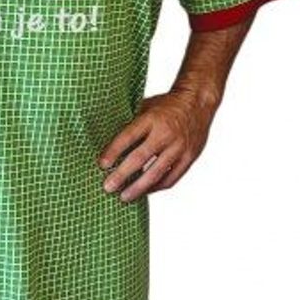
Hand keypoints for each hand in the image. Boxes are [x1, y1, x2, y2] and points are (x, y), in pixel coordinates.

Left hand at [98, 87, 216, 202]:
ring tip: (124, 197)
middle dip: (122, 175)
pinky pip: (171, 178)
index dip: (113, 152)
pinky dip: (156, 187)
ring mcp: (179, 147)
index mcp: (152, 119)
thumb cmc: (167, 106)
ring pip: (156, 173)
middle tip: (108, 187)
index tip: (101, 165)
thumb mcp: (147, 107)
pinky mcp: (189, 157)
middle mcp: (166, 134)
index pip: (128, 137)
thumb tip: (109, 143)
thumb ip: (132, 124)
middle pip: (140, 158)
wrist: (198, 102)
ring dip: (138, 188)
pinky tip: (145, 191)